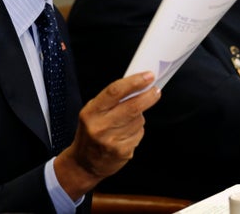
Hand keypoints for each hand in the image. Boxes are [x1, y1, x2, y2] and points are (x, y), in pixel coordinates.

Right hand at [54, 71, 160, 199]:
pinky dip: (138, 130)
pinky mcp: (122, 152)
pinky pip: (139, 134)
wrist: (84, 163)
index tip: (148, 76)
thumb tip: (136, 86)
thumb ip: (110, 100)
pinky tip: (127, 134)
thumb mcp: (92, 112)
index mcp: (91, 112)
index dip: (134, 82)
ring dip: (140, 116)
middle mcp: (100, 126)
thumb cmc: (90, 132)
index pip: (115, 91)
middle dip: (148, 96)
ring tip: (128, 120)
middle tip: (155, 91)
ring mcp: (111, 141)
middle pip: (132, 107)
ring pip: (139, 120)